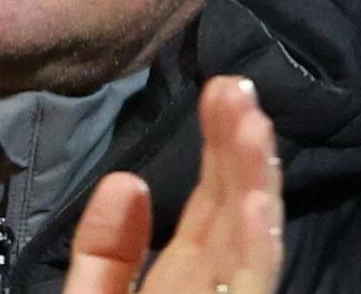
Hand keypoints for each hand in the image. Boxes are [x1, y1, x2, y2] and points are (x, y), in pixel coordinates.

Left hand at [63, 76, 282, 293]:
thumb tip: (126, 181)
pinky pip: (251, 283)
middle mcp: (212, 283)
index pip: (208, 203)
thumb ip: (104, 252)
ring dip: (254, 181)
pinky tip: (256, 202)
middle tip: (236, 85)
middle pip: (231, 210)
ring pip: (248, 239)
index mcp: (180, 278)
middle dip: (238, 148)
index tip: (218, 90)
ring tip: (253, 123)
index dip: (216, 148)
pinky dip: (256, 246)